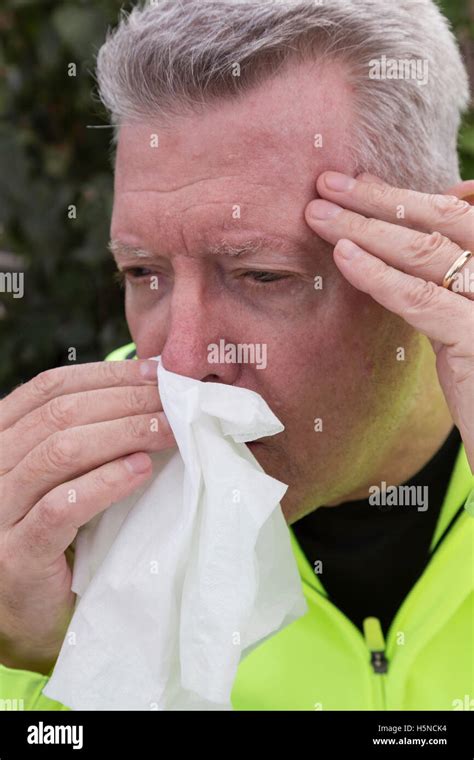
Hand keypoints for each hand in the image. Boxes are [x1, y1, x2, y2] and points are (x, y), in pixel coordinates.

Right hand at [0, 360, 174, 672]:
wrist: (29, 617)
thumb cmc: (58, 540)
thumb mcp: (65, 477)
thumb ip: (88, 437)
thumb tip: (147, 390)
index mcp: (2, 440)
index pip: (50, 388)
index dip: (106, 375)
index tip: (156, 373)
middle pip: (59, 414)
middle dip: (125, 401)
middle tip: (175, 402)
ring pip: (59, 452)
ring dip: (123, 434)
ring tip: (169, 431)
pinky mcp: (16, 553)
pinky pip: (60, 507)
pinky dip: (105, 483)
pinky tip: (141, 471)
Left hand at [305, 172, 473, 469]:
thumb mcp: (469, 320)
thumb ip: (447, 283)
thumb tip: (404, 244)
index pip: (458, 213)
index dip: (406, 195)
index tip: (360, 184)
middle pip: (442, 219)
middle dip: (380, 198)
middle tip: (328, 182)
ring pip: (426, 252)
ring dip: (365, 226)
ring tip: (318, 213)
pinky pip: (420, 298)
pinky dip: (377, 274)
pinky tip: (343, 256)